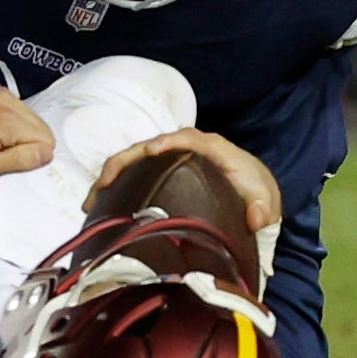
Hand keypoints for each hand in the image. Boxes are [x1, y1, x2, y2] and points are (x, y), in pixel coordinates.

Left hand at [0, 88, 52, 187]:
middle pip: (40, 128)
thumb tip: (47, 154)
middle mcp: (4, 100)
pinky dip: (7, 124)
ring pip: (30, 120)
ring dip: (14, 135)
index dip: (27, 157)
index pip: (45, 141)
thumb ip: (20, 161)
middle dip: (22, 145)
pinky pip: (16, 112)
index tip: (4, 160)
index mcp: (5, 119)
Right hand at [89, 128, 281, 236]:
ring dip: (110, 176)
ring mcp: (168, 162)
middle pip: (148, 147)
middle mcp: (185, 150)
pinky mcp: (158, 176)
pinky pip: (132, 175)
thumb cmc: (254, 192)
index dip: (169, 142)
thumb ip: (263, 206)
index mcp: (212, 149)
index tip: (152, 150)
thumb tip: (256, 218)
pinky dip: (113, 188)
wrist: (250, 196)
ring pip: (134, 161)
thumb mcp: (265, 199)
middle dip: (124, 162)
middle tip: (105, 182)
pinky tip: (97, 206)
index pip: (188, 139)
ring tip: (92, 200)